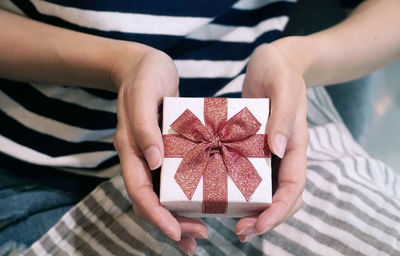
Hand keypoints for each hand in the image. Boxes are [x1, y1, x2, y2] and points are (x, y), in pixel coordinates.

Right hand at [111, 45, 207, 254]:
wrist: (142, 64)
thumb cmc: (143, 75)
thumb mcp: (144, 94)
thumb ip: (144, 127)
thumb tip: (154, 161)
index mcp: (130, 149)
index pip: (140, 192)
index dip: (157, 215)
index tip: (177, 232)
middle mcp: (140, 157)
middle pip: (151, 201)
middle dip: (172, 223)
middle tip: (198, 237)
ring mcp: (152, 155)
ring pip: (162, 195)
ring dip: (179, 216)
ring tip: (200, 234)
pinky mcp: (165, 149)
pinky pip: (174, 178)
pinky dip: (186, 195)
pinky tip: (202, 203)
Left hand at [236, 41, 308, 240]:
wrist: (273, 62)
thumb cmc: (280, 69)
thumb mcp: (282, 85)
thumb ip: (283, 115)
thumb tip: (278, 150)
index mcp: (296, 144)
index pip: (294, 187)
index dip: (280, 210)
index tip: (260, 225)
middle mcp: (283, 154)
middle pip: (282, 198)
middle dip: (265, 219)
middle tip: (241, 231)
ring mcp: (268, 152)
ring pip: (266, 191)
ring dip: (252, 210)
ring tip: (232, 222)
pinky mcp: (251, 147)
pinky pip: (247, 174)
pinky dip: (238, 189)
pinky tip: (219, 194)